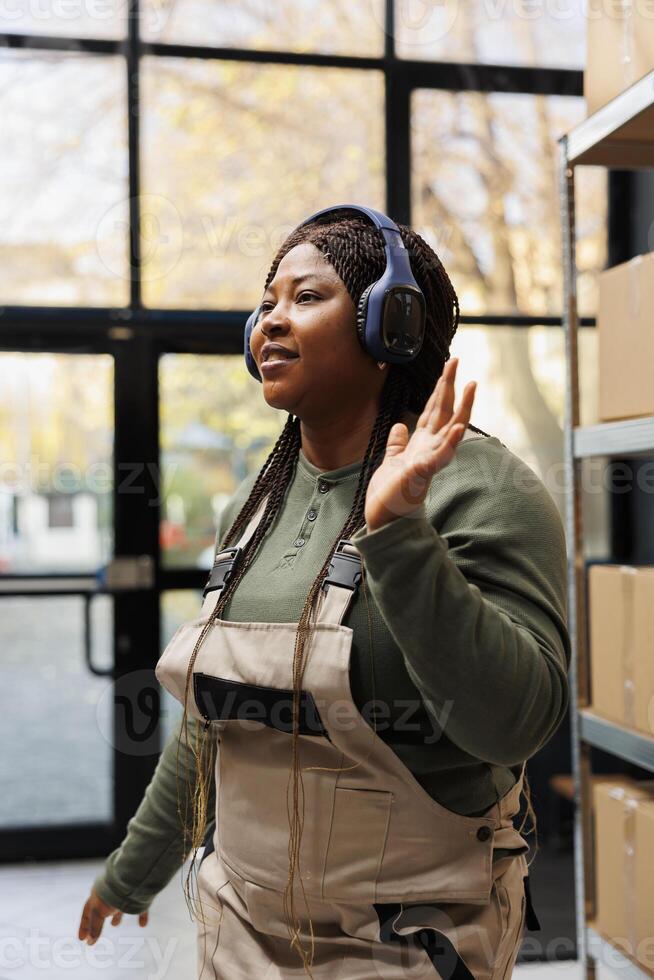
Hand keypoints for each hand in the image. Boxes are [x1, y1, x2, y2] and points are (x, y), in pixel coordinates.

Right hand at [78, 888, 148, 944]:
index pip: (87, 913)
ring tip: (115, 924)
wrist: (130, 878)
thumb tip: (90, 941)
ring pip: (119, 905)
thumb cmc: (110, 892)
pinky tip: (142, 924)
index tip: (82, 938)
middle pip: (102, 908)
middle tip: (96, 931)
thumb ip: (94, 927)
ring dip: (117, 915)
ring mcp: (124, 894)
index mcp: (97, 896)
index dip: (84, 926)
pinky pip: (140, 907)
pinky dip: (141, 916)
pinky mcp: (138, 895)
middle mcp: (110, 894)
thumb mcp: (98, 912)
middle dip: (99, 919)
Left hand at [364, 357, 476, 531]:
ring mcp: (429, 459)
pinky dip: (451, 442)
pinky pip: (440, 455)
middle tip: (456, 361)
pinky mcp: (423, 473)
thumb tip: (400, 426)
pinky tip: (458, 427)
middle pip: (443, 411)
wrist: (385, 516)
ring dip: (462, 407)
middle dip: (449, 386)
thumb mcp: (392, 459)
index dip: (440, 388)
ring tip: (472, 386)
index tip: (448, 366)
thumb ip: (398, 443)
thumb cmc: (390, 491)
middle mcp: (430, 447)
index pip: (433, 409)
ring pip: (451, 429)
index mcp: (421, 443)